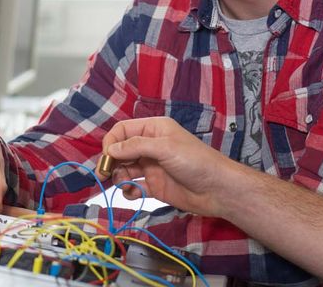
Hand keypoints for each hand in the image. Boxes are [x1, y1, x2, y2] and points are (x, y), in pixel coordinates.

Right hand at [101, 117, 227, 215]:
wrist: (218, 190)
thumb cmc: (195, 161)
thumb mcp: (165, 148)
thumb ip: (136, 147)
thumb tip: (110, 150)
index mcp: (154, 130)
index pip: (123, 130)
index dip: (112, 142)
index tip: (106, 157)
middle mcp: (150, 146)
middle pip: (121, 150)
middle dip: (111, 161)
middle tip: (104, 174)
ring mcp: (152, 167)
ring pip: (124, 169)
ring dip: (118, 176)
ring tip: (121, 184)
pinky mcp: (155, 186)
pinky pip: (134, 187)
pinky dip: (129, 190)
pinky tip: (132, 193)